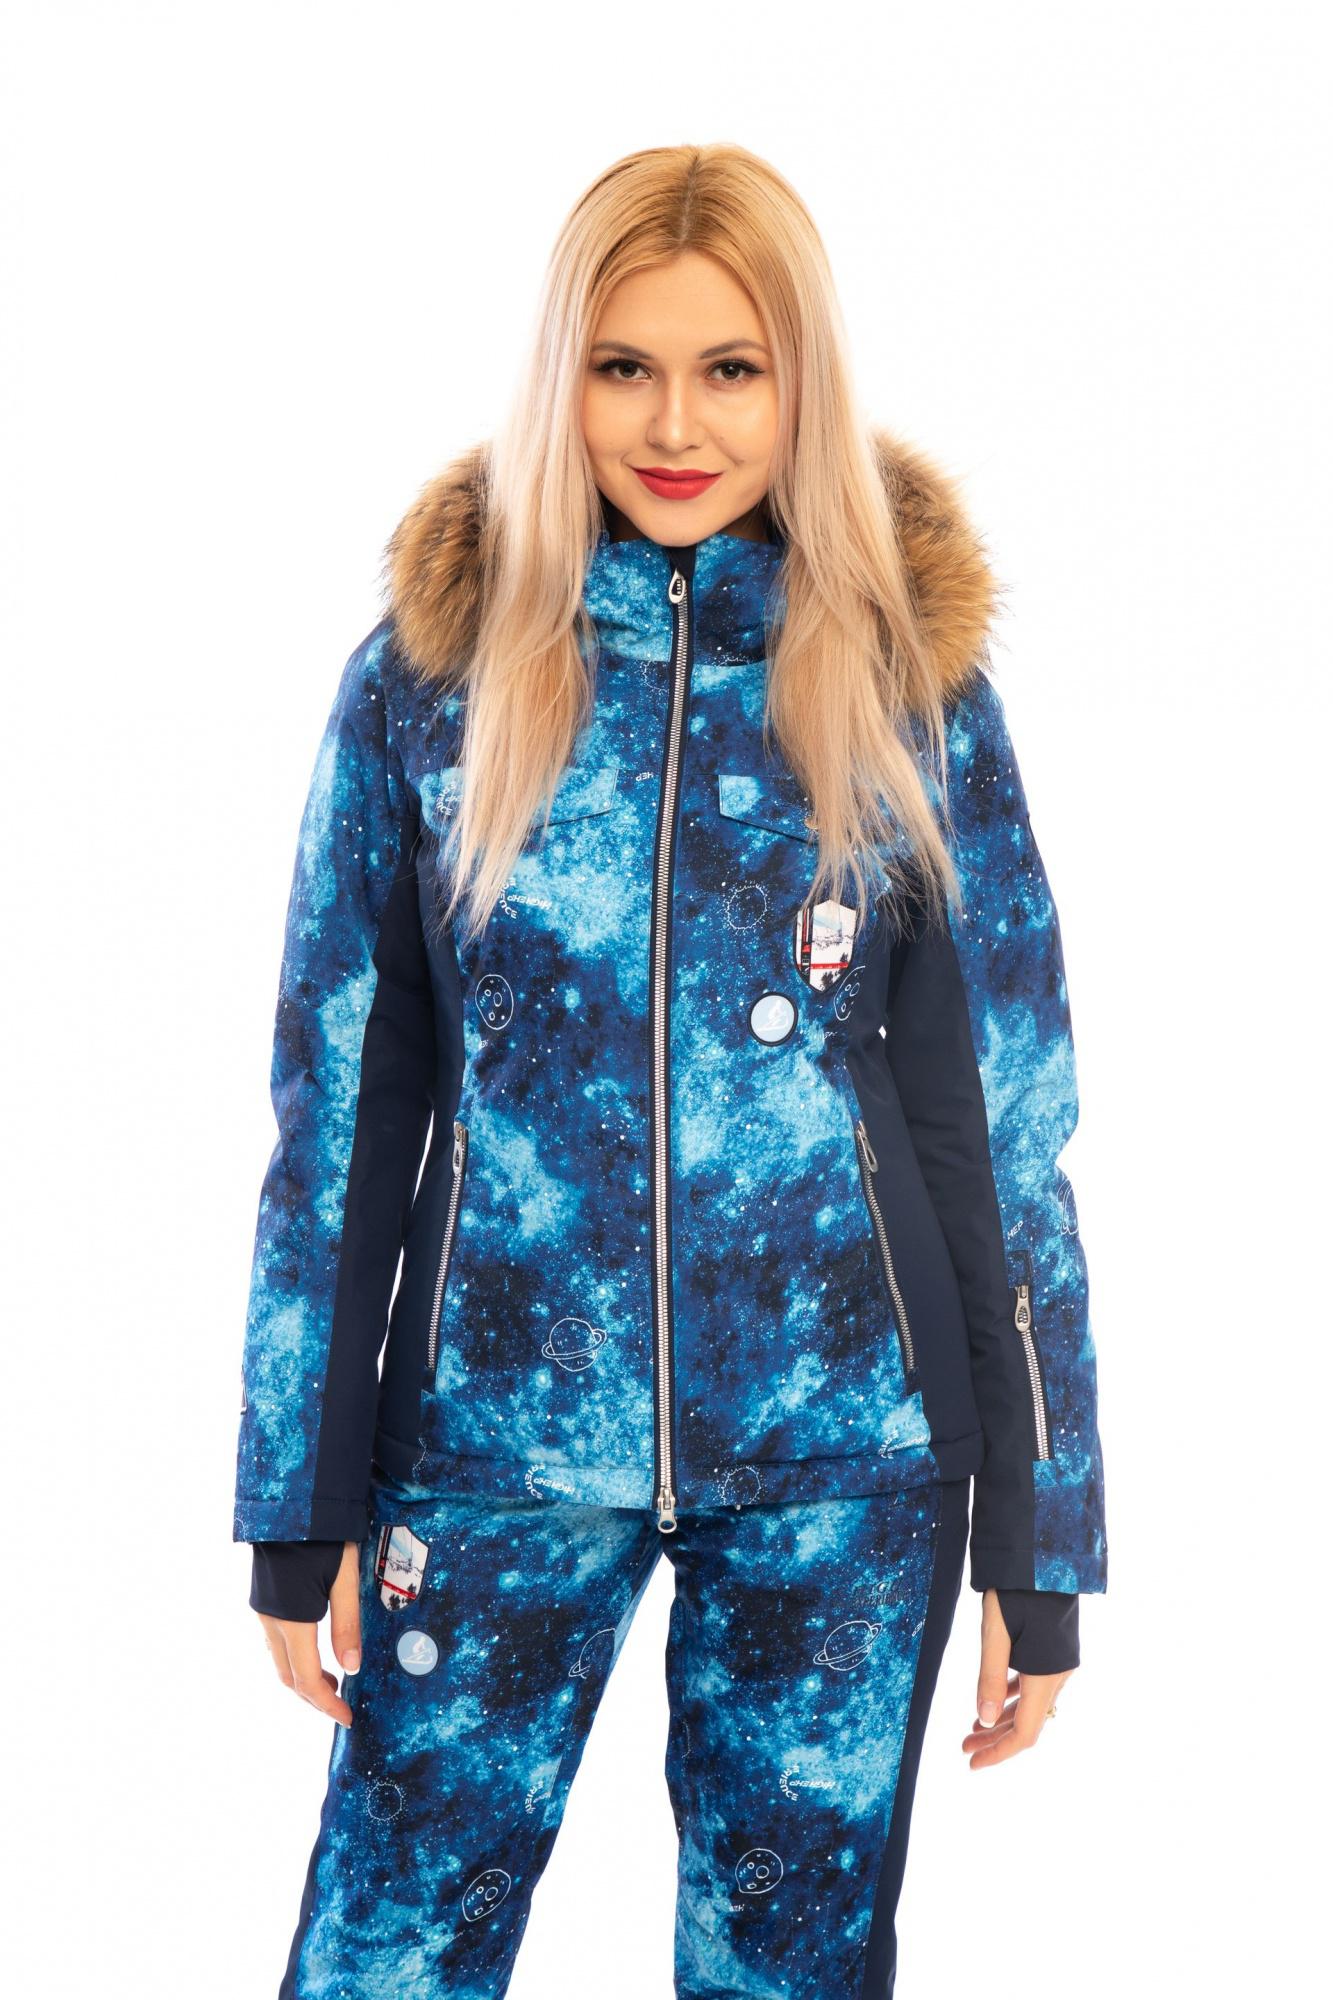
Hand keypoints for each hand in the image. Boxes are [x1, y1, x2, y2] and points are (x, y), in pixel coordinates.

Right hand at [255, 1540, 362, 1726]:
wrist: (289, 1507)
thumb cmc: (322, 1538)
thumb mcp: (344, 1579)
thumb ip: (347, 1625)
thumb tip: (352, 1670)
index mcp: (293, 1620)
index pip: (306, 1680)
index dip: (326, 1705)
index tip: (347, 1719)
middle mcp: (271, 1622)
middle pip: (288, 1676)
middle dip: (314, 1698)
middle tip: (341, 1707)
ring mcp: (264, 1612)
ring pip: (280, 1661)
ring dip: (303, 1679)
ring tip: (333, 1683)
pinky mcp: (264, 1601)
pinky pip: (277, 1643)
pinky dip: (295, 1659)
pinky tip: (314, 1653)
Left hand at [962, 1586, 1075, 1768]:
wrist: (1043, 1558)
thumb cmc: (1016, 1591)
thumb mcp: (995, 1632)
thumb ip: (989, 1677)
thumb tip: (981, 1722)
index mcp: (1045, 1676)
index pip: (1024, 1733)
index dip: (998, 1752)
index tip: (972, 1763)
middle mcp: (1058, 1676)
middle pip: (1027, 1723)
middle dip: (995, 1738)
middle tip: (964, 1747)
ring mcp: (1059, 1666)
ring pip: (1031, 1707)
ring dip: (1003, 1719)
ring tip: (973, 1728)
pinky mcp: (1056, 1653)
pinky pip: (1035, 1687)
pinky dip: (1014, 1698)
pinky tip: (995, 1700)